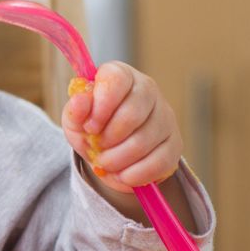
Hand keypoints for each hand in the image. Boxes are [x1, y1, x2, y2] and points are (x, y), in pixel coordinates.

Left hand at [61, 61, 182, 194]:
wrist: (110, 151)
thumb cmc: (93, 127)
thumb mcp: (75, 119)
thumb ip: (76, 110)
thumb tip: (81, 100)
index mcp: (121, 76)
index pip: (116, 79)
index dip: (101, 105)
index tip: (89, 126)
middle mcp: (148, 90)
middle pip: (132, 114)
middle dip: (109, 138)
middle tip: (97, 147)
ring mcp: (165, 116)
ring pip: (144, 141)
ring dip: (118, 159)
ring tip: (106, 163)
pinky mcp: (174, 143)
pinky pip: (159, 162)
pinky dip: (135, 174)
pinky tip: (122, 174)